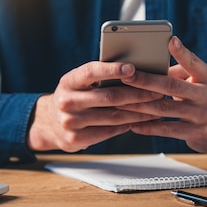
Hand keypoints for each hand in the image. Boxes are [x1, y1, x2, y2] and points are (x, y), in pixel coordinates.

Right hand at [27, 61, 163, 151]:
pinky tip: (140, 120)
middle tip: (157, 90)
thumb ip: (100, 76)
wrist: (49, 123)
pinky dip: (127, 125)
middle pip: (109, 97)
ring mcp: (70, 122)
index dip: (112, 69)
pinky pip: (109, 131)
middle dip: (137, 94)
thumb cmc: (75, 95)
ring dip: (138, 112)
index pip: (91, 71)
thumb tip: (134, 69)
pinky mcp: (76, 139)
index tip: (132, 68)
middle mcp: (67, 101)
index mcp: (68, 81)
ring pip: (113, 116)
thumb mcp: (79, 82)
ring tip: (156, 107)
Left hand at [122, 36, 206, 154]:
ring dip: (140, 105)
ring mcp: (204, 116)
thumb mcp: (199, 81)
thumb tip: (149, 63)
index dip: (182, 53)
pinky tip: (133, 124)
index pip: (194, 63)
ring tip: (121, 101)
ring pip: (165, 108)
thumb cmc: (201, 96)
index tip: (170, 40)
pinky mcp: (196, 133)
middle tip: (126, 76)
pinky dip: (148, 127)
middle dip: (146, 81)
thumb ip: (179, 73)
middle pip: (172, 86)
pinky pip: (167, 129)